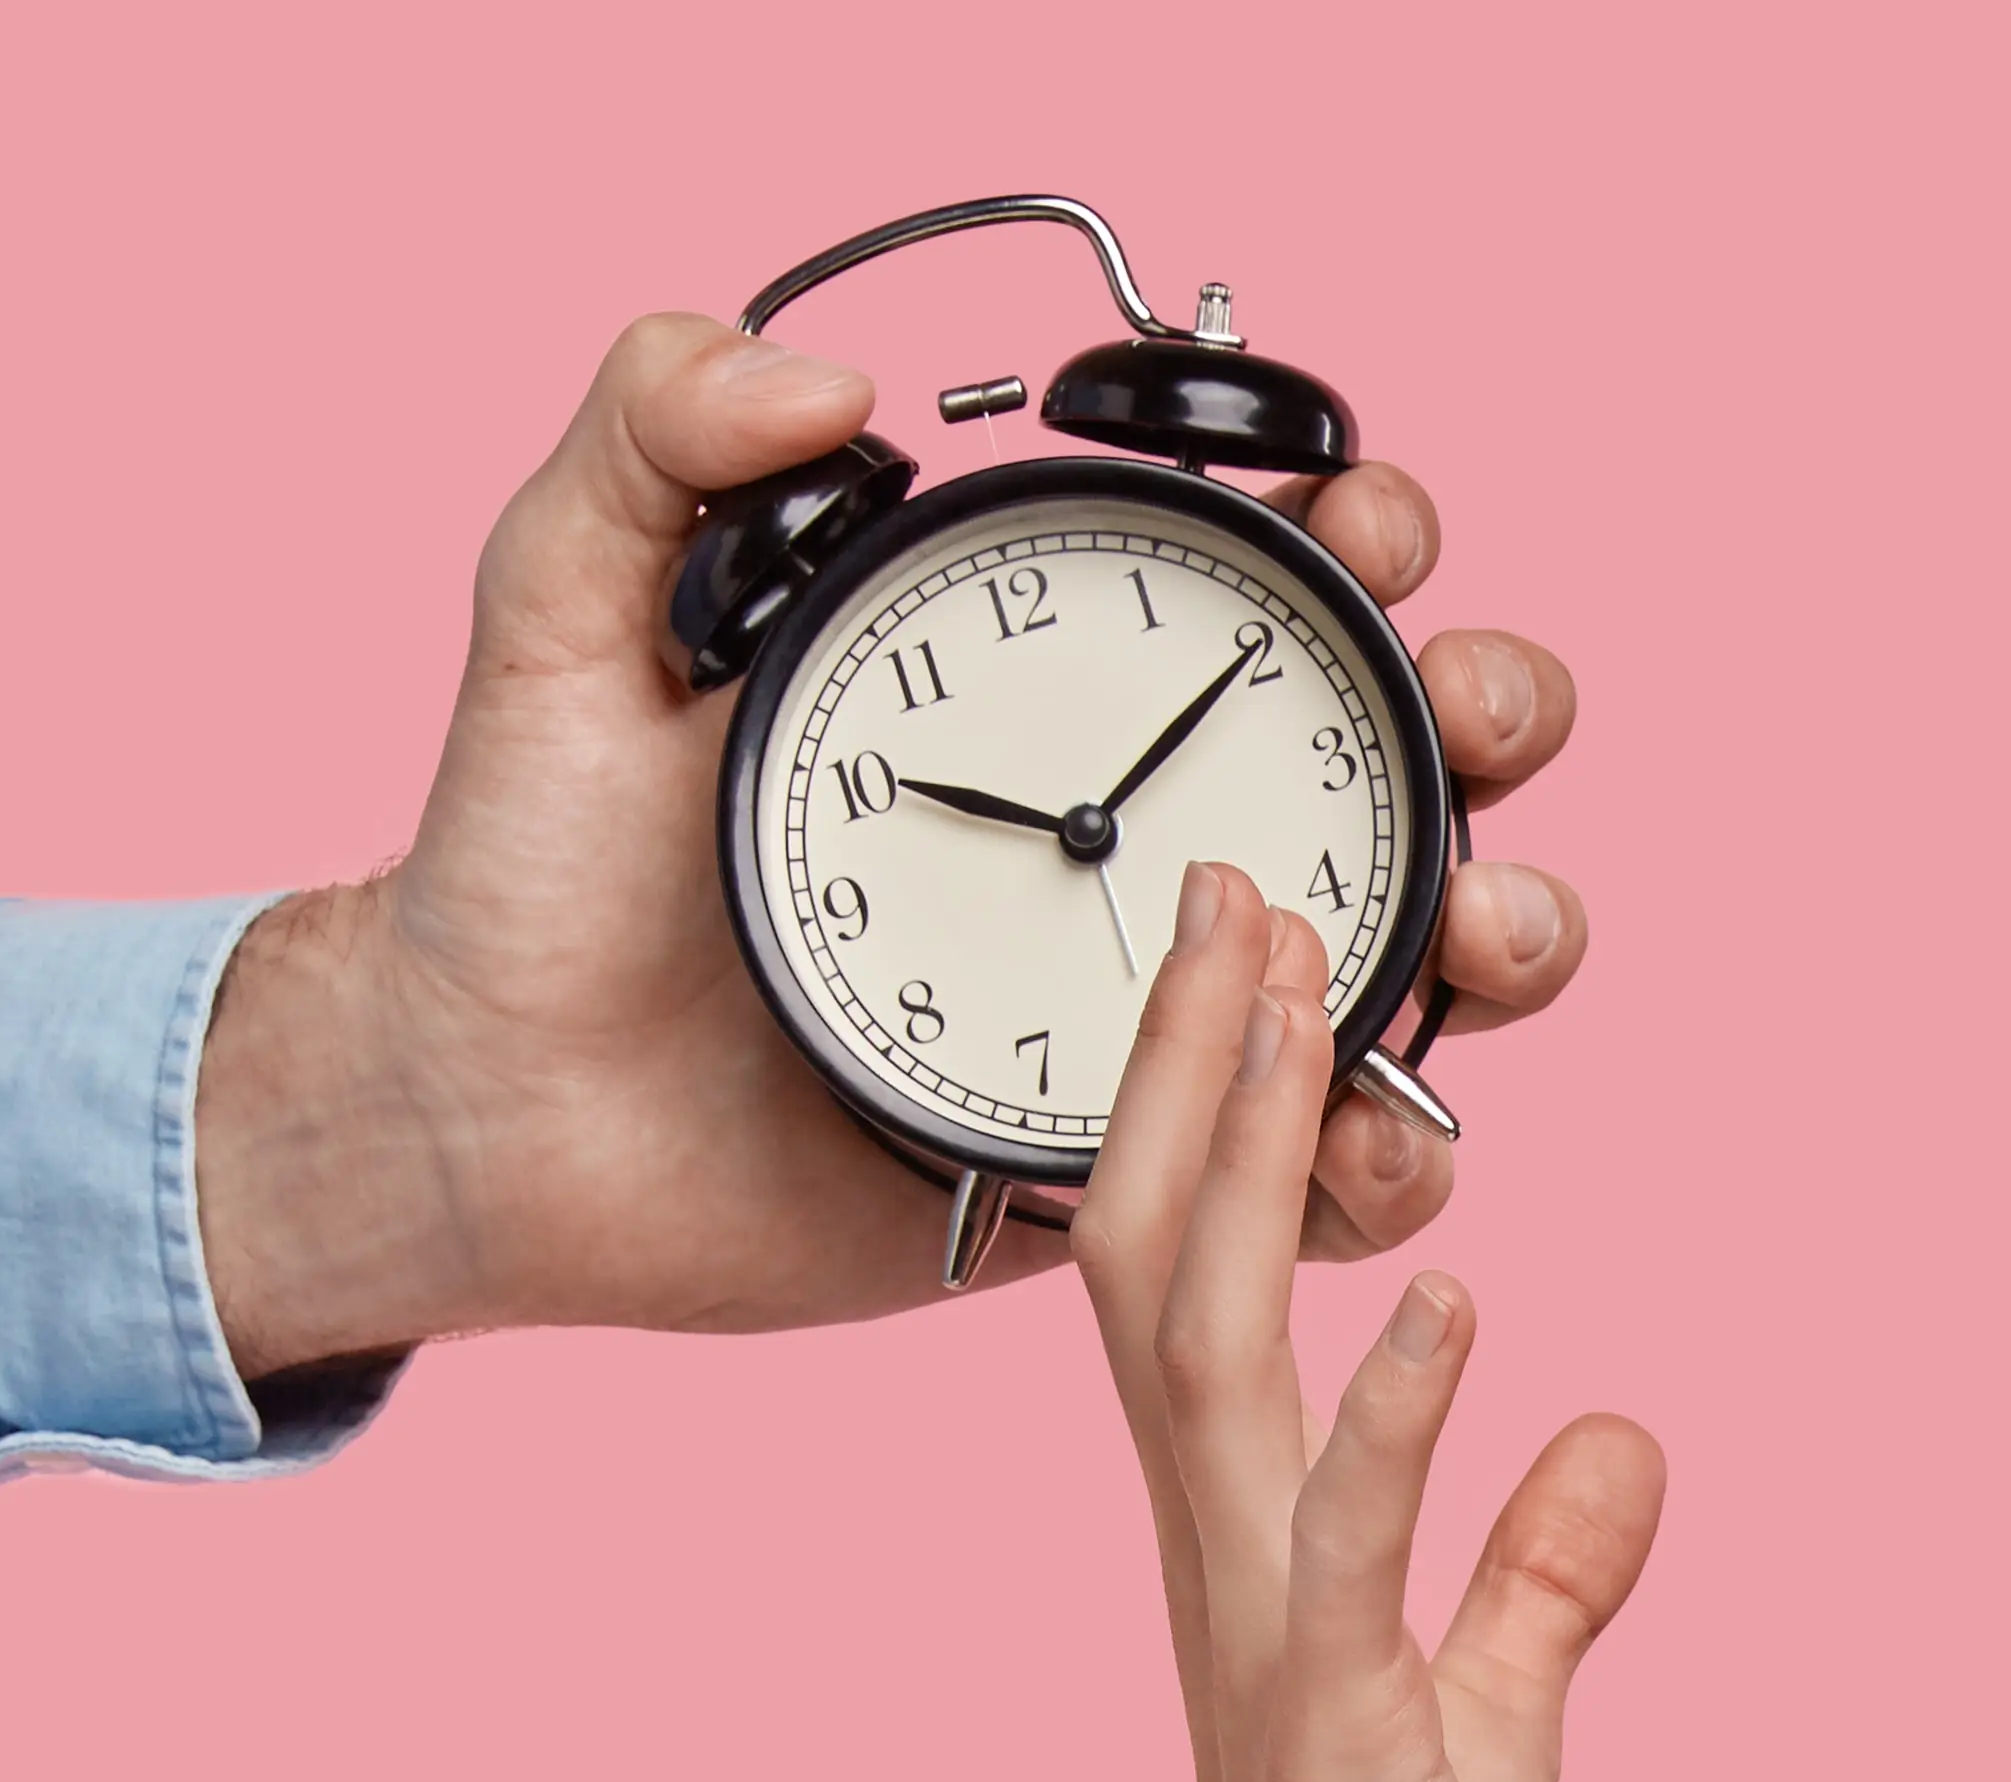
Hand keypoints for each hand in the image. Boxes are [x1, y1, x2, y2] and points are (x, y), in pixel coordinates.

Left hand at [190, 319, 1600, 1369]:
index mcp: (1049, 682)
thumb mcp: (563, 610)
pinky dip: (1391, 1155)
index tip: (1350, 533)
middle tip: (1465, 723)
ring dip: (1513, 928)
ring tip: (1479, 932)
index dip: (1360, 534)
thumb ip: (653, 433)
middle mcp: (1145, 831)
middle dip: (1493, 712)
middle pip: (1411, 751)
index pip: (1267, 579)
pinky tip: (1363, 1124)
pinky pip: (1328, 1171)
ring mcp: (1170, 1008)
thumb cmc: (532, 870)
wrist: (497, 1115)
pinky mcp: (1152, 1175)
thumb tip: (830, 378)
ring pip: (1426, 955)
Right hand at [1083, 867, 1663, 1781]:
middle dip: (1198, 1068)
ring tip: (1296, 995)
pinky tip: (1453, 1301)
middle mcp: (1231, 1566)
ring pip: (1213, 1358)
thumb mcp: (1495, 1712)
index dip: (1208, 1116)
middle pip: (1166, 1263)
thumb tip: (1613, 1433)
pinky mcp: (1343, 1724)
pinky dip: (1396, 1419)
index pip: (1196, 1286)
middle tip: (1234, 877)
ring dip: (1247, 1169)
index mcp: (1255, 1553)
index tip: (1248, 953)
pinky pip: (1352, 1543)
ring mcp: (1271, 1637)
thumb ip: (1539, 1566)